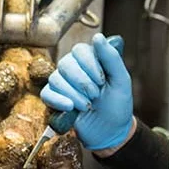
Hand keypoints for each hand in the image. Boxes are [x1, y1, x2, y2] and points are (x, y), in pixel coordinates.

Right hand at [40, 33, 133, 150]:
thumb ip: (111, 58)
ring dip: (73, 94)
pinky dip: (58, 100)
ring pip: (56, 78)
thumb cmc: (117, 104)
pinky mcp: (54, 100)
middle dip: (82, 82)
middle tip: (96, 95)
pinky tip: (70, 108)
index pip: (80, 50)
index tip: (102, 80)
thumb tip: (97, 36)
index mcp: (90, 59)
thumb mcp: (121, 80)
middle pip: (66, 63)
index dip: (89, 64)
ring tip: (87, 106)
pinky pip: (46, 94)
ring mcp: (62, 83)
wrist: (111, 131)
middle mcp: (74, 68)